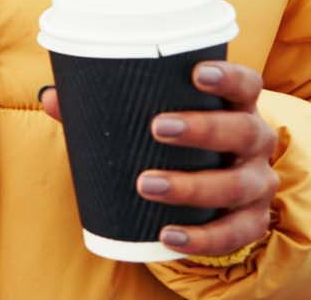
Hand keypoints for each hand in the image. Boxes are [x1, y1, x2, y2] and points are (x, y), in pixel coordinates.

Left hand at [42, 61, 277, 257]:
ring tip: (147, 184)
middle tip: (157, 128)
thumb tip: (53, 96)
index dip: (228, 76)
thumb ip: (106, 107)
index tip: (197, 73)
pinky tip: (168, 234)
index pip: (246, 83)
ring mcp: (257, 182)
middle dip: (203, 129)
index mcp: (236, 106)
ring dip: (194, 186)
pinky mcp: (251, 220)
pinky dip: (202, 237)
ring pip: (238, 185)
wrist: (215, 188)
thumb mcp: (155, 118)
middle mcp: (256, 140)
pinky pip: (235, 234)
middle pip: (243, 131)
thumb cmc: (178, 139)